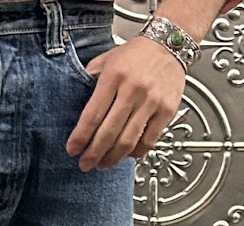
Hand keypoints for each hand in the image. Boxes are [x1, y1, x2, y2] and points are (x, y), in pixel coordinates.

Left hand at [66, 36, 185, 171]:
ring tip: (102, 164)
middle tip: (85, 164)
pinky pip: (148, 141)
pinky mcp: (166, 111)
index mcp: (114, 76)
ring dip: (112, 158)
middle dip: (93, 153)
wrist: (170, 43)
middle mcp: (133, 89)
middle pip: (109, 133)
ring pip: (128, 141)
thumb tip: (76, 103)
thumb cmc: (137, 54)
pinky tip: (126, 155)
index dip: (81, 137)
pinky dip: (135, 153)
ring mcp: (151, 102)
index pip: (93, 114)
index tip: (72, 150)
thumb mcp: (108, 59)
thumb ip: (91, 80)